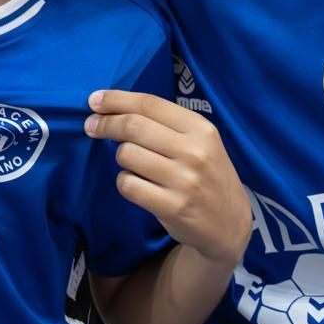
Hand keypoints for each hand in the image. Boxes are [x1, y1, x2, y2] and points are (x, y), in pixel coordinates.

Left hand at [85, 90, 251, 266]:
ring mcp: (184, 180)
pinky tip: (137, 184)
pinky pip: (128, 184)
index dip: (116, 100)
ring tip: (133, 164)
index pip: (149, 104)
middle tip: (92, 127)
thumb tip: (113, 108)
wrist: (230, 223)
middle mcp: (194, 151)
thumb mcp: (200, 142)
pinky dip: (125, 182)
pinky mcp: (172, 207)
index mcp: (200, 128)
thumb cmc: (207, 175)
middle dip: (106, 124)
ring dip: (121, 158)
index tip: (94, 101)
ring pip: (127, 155)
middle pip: (133, 126)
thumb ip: (164, 124)